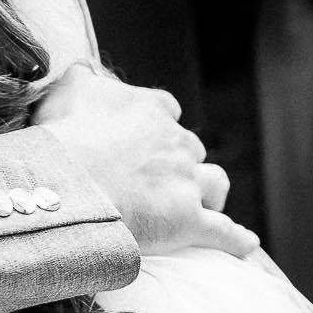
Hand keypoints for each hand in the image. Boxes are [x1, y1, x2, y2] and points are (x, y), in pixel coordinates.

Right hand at [35, 62, 258, 258]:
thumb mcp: (68, 93)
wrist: (71, 184)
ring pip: (215, 183)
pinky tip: (248, 245)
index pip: (166, 110)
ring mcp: (186, 182)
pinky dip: (237, 239)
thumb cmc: (65, 138)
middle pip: (191, 149)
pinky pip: (223, 231)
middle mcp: (176, 142)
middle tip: (160, 180)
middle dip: (181, 162)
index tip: (144, 138)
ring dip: (211, 193)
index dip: (157, 126)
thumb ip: (80, 78)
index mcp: (152, 109)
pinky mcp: (188, 221)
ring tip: (206, 205)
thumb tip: (83, 68)